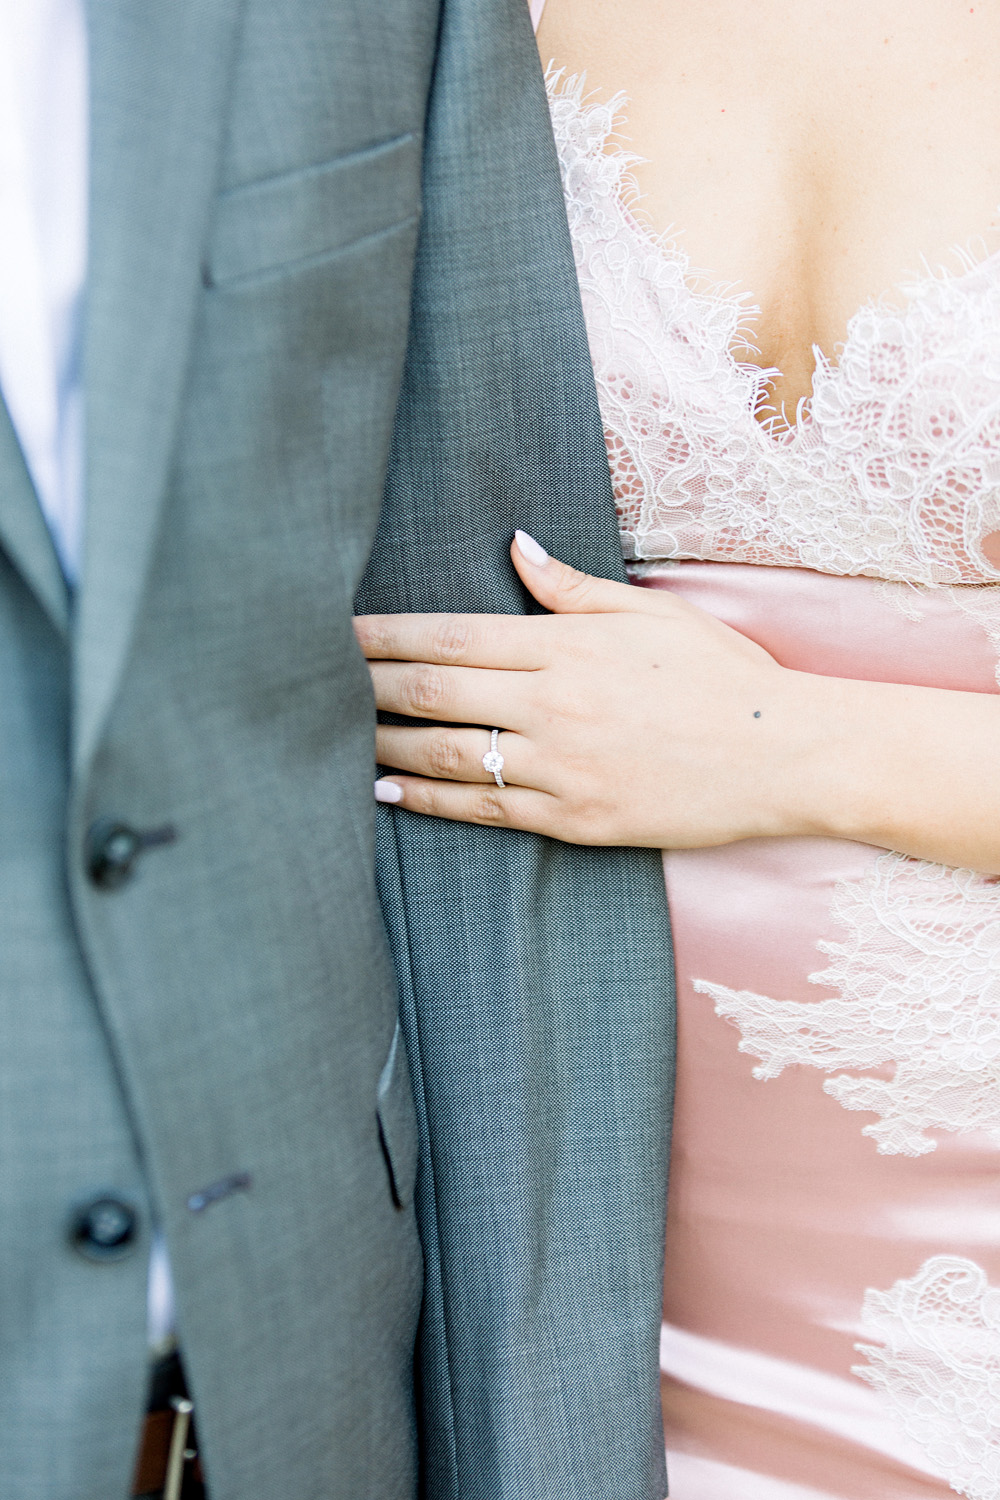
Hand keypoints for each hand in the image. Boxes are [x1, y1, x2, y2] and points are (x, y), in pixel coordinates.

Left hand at [354, 532, 840, 848]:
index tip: (338, 633)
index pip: (451, 635)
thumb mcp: (651, 614)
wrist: (783, 756)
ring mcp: (561, 768)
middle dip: (367, 687)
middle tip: (311, 684)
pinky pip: (483, 811)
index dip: (386, 637)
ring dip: (382, 747)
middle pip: (433, 693)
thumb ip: (571, 587)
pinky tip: (388, 793)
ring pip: (446, 756)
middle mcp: (554, 705)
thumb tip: (514, 547)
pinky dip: (427, 801)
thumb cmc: (722, 676)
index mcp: (568, 646)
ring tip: (334, 741)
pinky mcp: (574, 819)